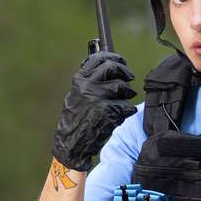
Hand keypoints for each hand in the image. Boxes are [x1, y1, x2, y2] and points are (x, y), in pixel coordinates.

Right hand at [51, 51, 136, 171]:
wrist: (71, 143)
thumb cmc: (76, 119)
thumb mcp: (77, 95)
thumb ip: (91, 81)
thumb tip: (110, 66)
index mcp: (79, 80)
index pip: (98, 59)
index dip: (113, 57)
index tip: (121, 61)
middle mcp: (87, 86)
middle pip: (112, 67)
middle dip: (125, 71)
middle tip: (129, 78)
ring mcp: (97, 98)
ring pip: (122, 86)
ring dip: (127, 94)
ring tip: (124, 101)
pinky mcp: (108, 111)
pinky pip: (126, 106)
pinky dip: (127, 111)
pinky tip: (120, 116)